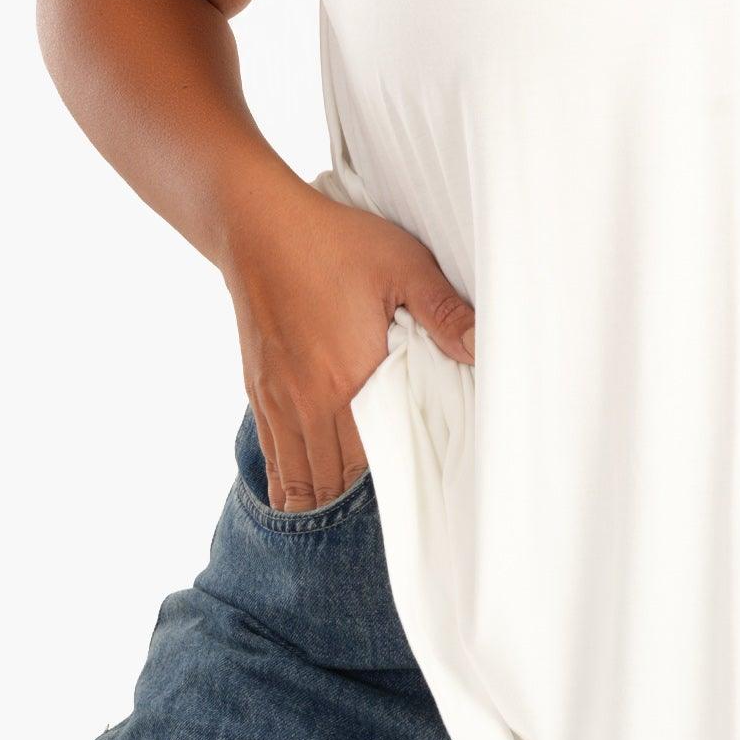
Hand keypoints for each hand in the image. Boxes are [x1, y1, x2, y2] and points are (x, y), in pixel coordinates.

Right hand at [221, 186, 476, 511]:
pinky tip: (302, 492)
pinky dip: (289, 479)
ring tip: (347, 513)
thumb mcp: (403, 265)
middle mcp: (309, 401)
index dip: (395, 480)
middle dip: (358, 499)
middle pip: (334, 480)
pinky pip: (272, 455)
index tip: (418, 493)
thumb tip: (481, 350)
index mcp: (349, 379)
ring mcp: (278, 399)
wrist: (258, 226)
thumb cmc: (334, 241)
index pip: (374, 460)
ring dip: (322, 497)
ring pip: (299, 476)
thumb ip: (444, 311)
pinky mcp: (258, 389)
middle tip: (393, 508)